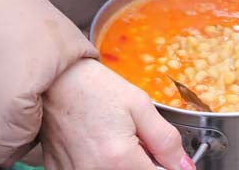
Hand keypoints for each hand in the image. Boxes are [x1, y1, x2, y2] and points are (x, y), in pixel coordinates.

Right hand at [41, 59, 191, 169]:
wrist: (53, 79)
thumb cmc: (94, 86)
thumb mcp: (138, 104)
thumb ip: (165, 140)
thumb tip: (185, 167)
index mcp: (119, 158)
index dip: (167, 165)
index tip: (164, 155)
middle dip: (144, 163)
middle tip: (136, 142)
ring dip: (122, 164)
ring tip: (115, 141)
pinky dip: (101, 165)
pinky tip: (98, 146)